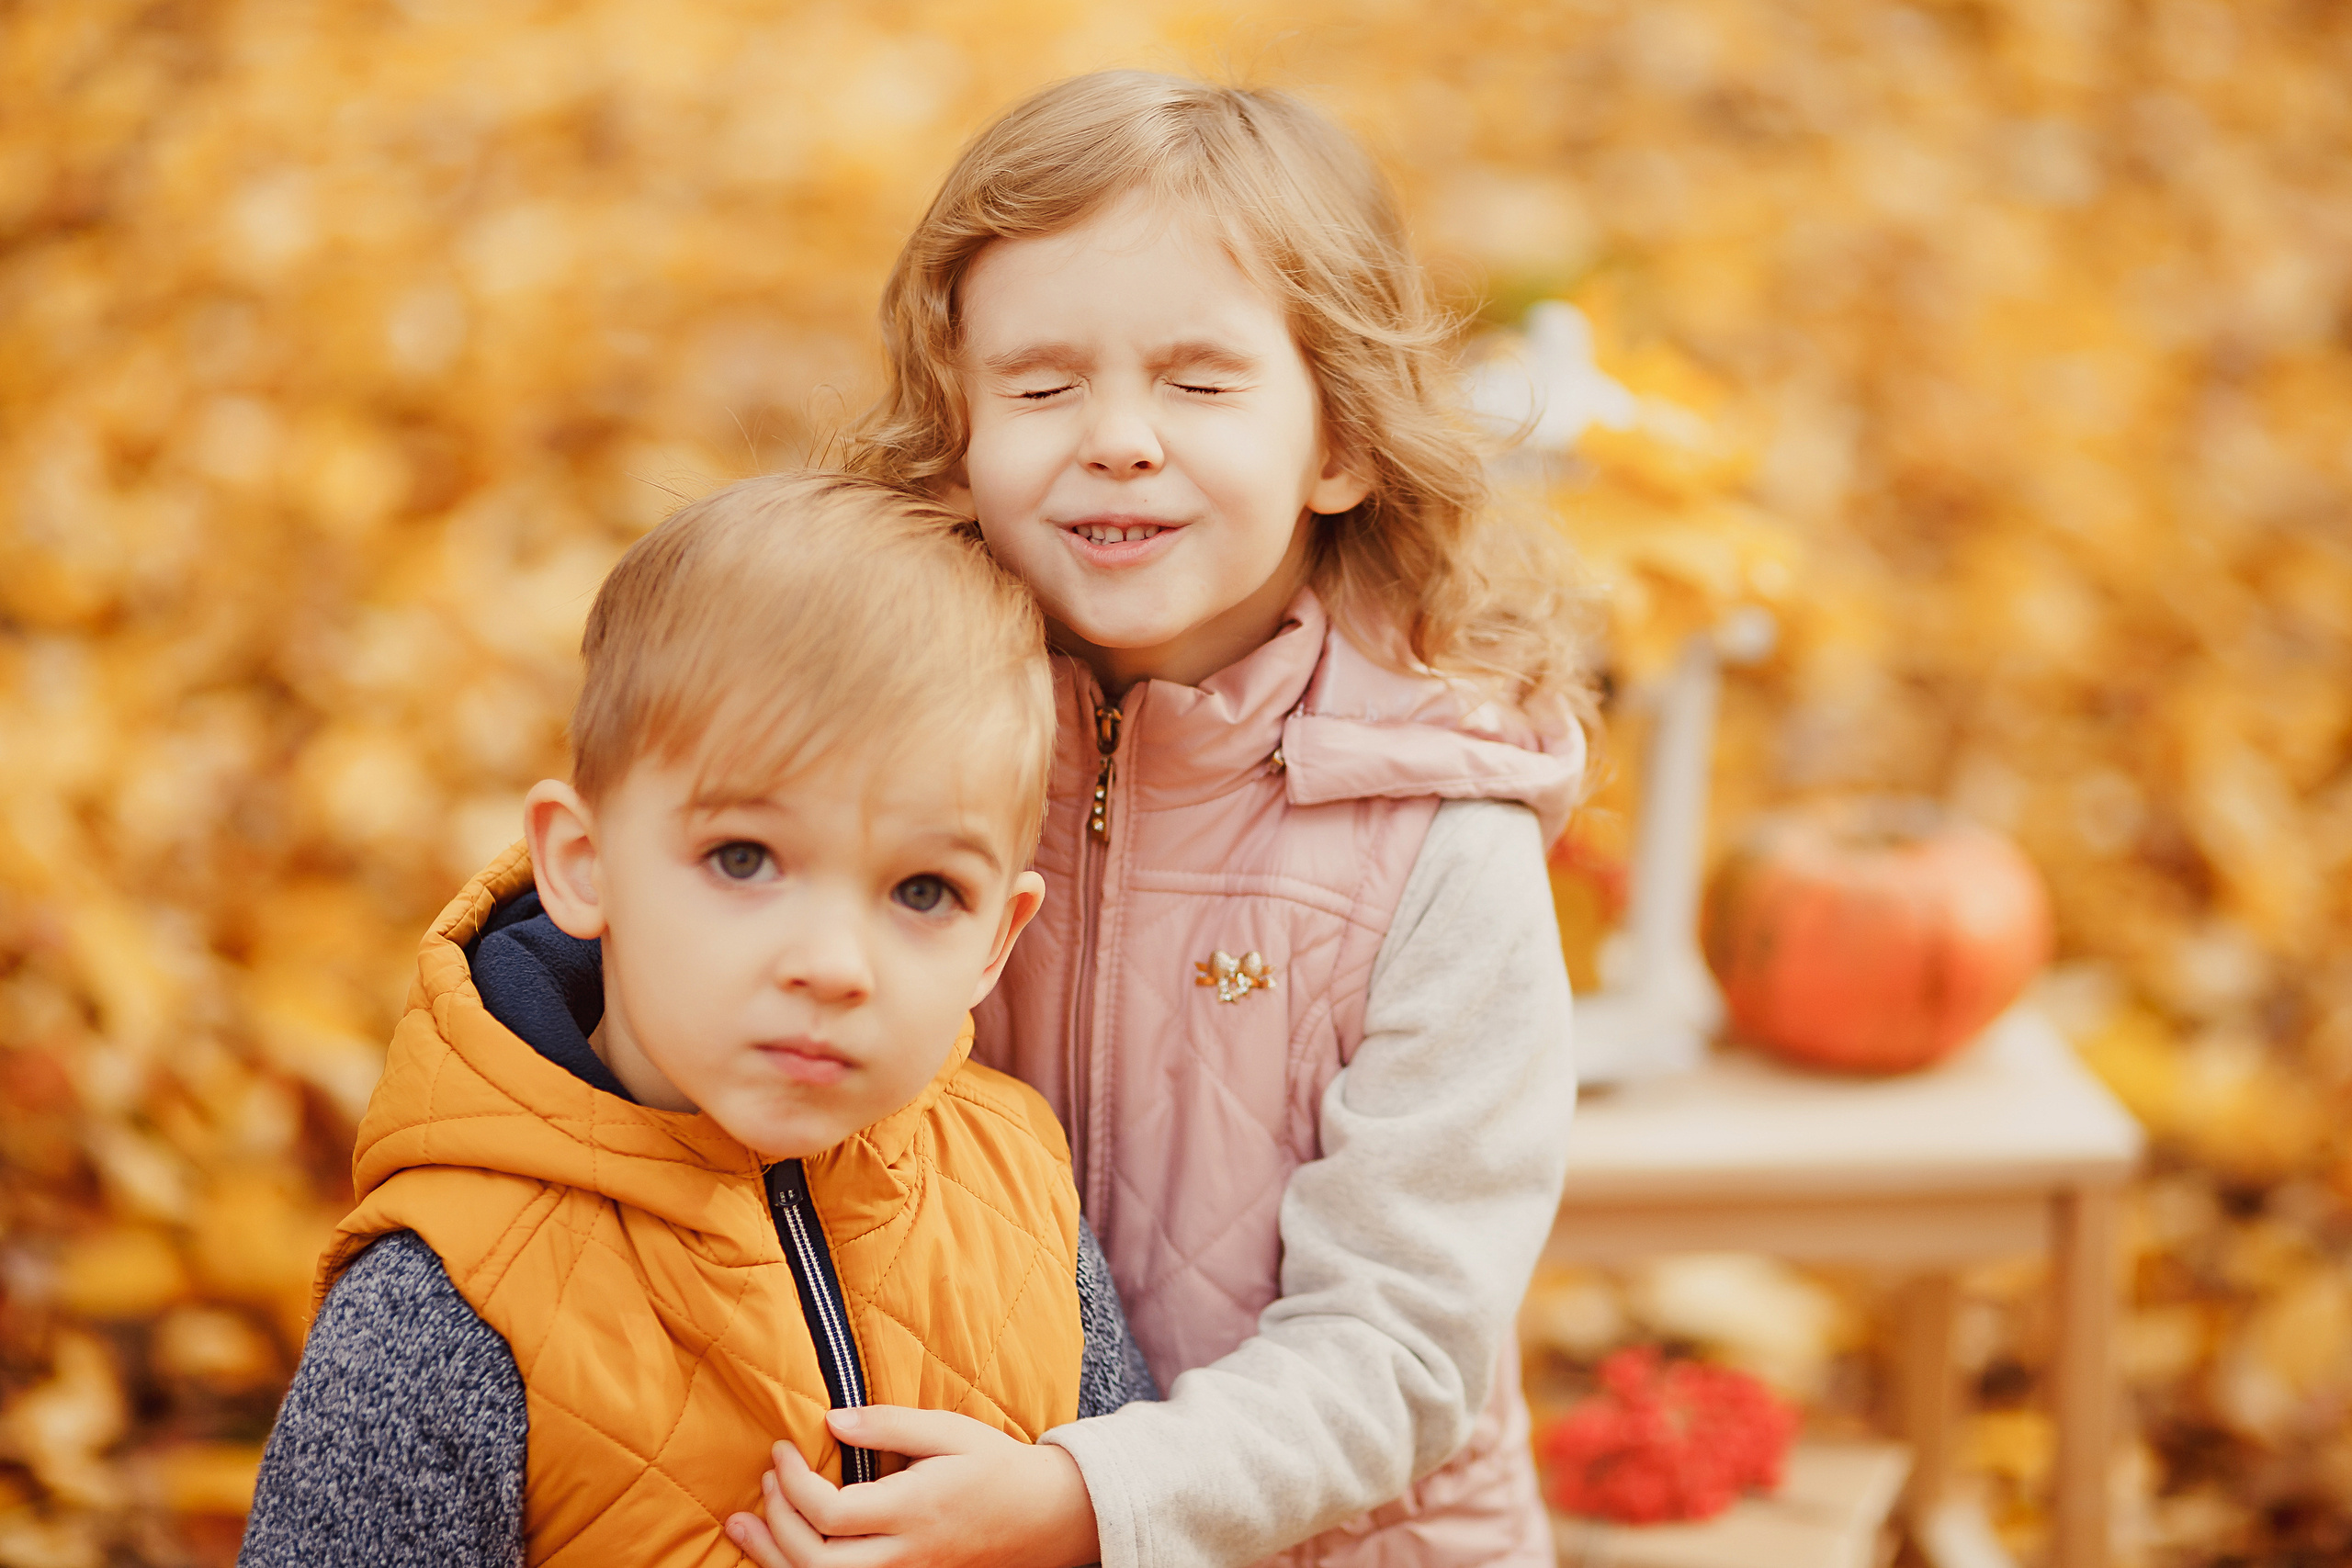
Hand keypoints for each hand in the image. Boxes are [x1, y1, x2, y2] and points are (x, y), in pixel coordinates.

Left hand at [725, 1406, 1100, 1567]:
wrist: (1044, 1518)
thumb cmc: (996, 1467)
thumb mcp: (949, 1431)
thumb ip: (888, 1426)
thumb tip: (829, 1421)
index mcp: (914, 1510)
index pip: (830, 1514)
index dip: (792, 1483)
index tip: (781, 1448)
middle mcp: (905, 1556)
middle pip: (815, 1563)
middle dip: (775, 1524)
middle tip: (765, 1481)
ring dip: (773, 1558)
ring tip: (743, 1525)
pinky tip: (779, 1550)